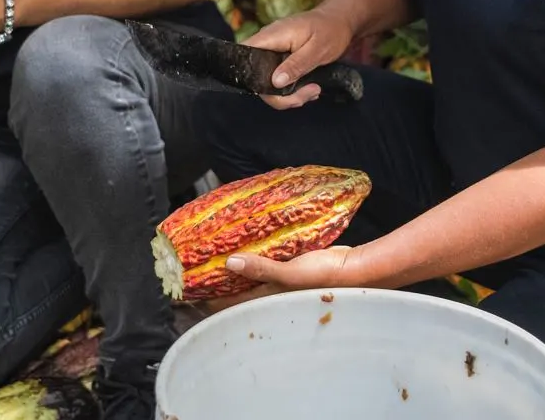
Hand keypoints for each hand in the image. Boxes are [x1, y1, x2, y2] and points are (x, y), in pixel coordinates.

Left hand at [202, 246, 360, 310]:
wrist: (357, 270)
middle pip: (235, 290)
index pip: (227, 303)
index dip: (206, 295)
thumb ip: (261, 268)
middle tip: (198, 262)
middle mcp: (269, 294)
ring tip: (217, 250)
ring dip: (235, 266)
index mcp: (266, 300)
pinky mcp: (289, 268)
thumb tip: (229, 263)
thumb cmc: (325, 277)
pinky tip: (249, 241)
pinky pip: (264, 263)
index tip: (187, 284)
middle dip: (217, 280)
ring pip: (249, 276)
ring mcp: (279, 282)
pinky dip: (254, 256)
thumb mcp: (290, 273)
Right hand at [242, 8, 355, 109]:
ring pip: (268, 84)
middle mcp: (268, 45)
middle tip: (307, 95)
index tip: (278, 91)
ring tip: (313, 92)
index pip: (245, 56)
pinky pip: (278, 80)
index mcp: (272, 36)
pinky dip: (292, 90)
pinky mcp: (281, 61)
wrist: (339, 21)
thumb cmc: (330, 30)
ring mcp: (273, 53)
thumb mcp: (317, 49)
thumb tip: (275, 82)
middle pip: (256, 78)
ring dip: (289, 96)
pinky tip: (309, 89)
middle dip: (280, 95)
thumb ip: (295, 65)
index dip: (252, 78)